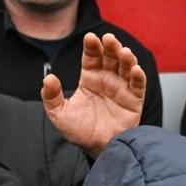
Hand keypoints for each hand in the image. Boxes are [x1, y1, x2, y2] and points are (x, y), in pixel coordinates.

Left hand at [42, 32, 146, 157]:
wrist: (96, 148)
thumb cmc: (79, 131)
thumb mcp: (59, 114)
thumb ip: (52, 96)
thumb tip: (48, 78)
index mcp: (89, 80)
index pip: (91, 58)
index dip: (91, 47)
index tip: (89, 37)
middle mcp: (107, 80)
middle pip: (110, 58)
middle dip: (110, 47)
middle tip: (108, 39)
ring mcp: (122, 89)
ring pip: (126, 67)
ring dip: (126, 58)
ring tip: (123, 52)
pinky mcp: (134, 100)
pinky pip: (138, 86)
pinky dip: (138, 77)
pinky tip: (135, 70)